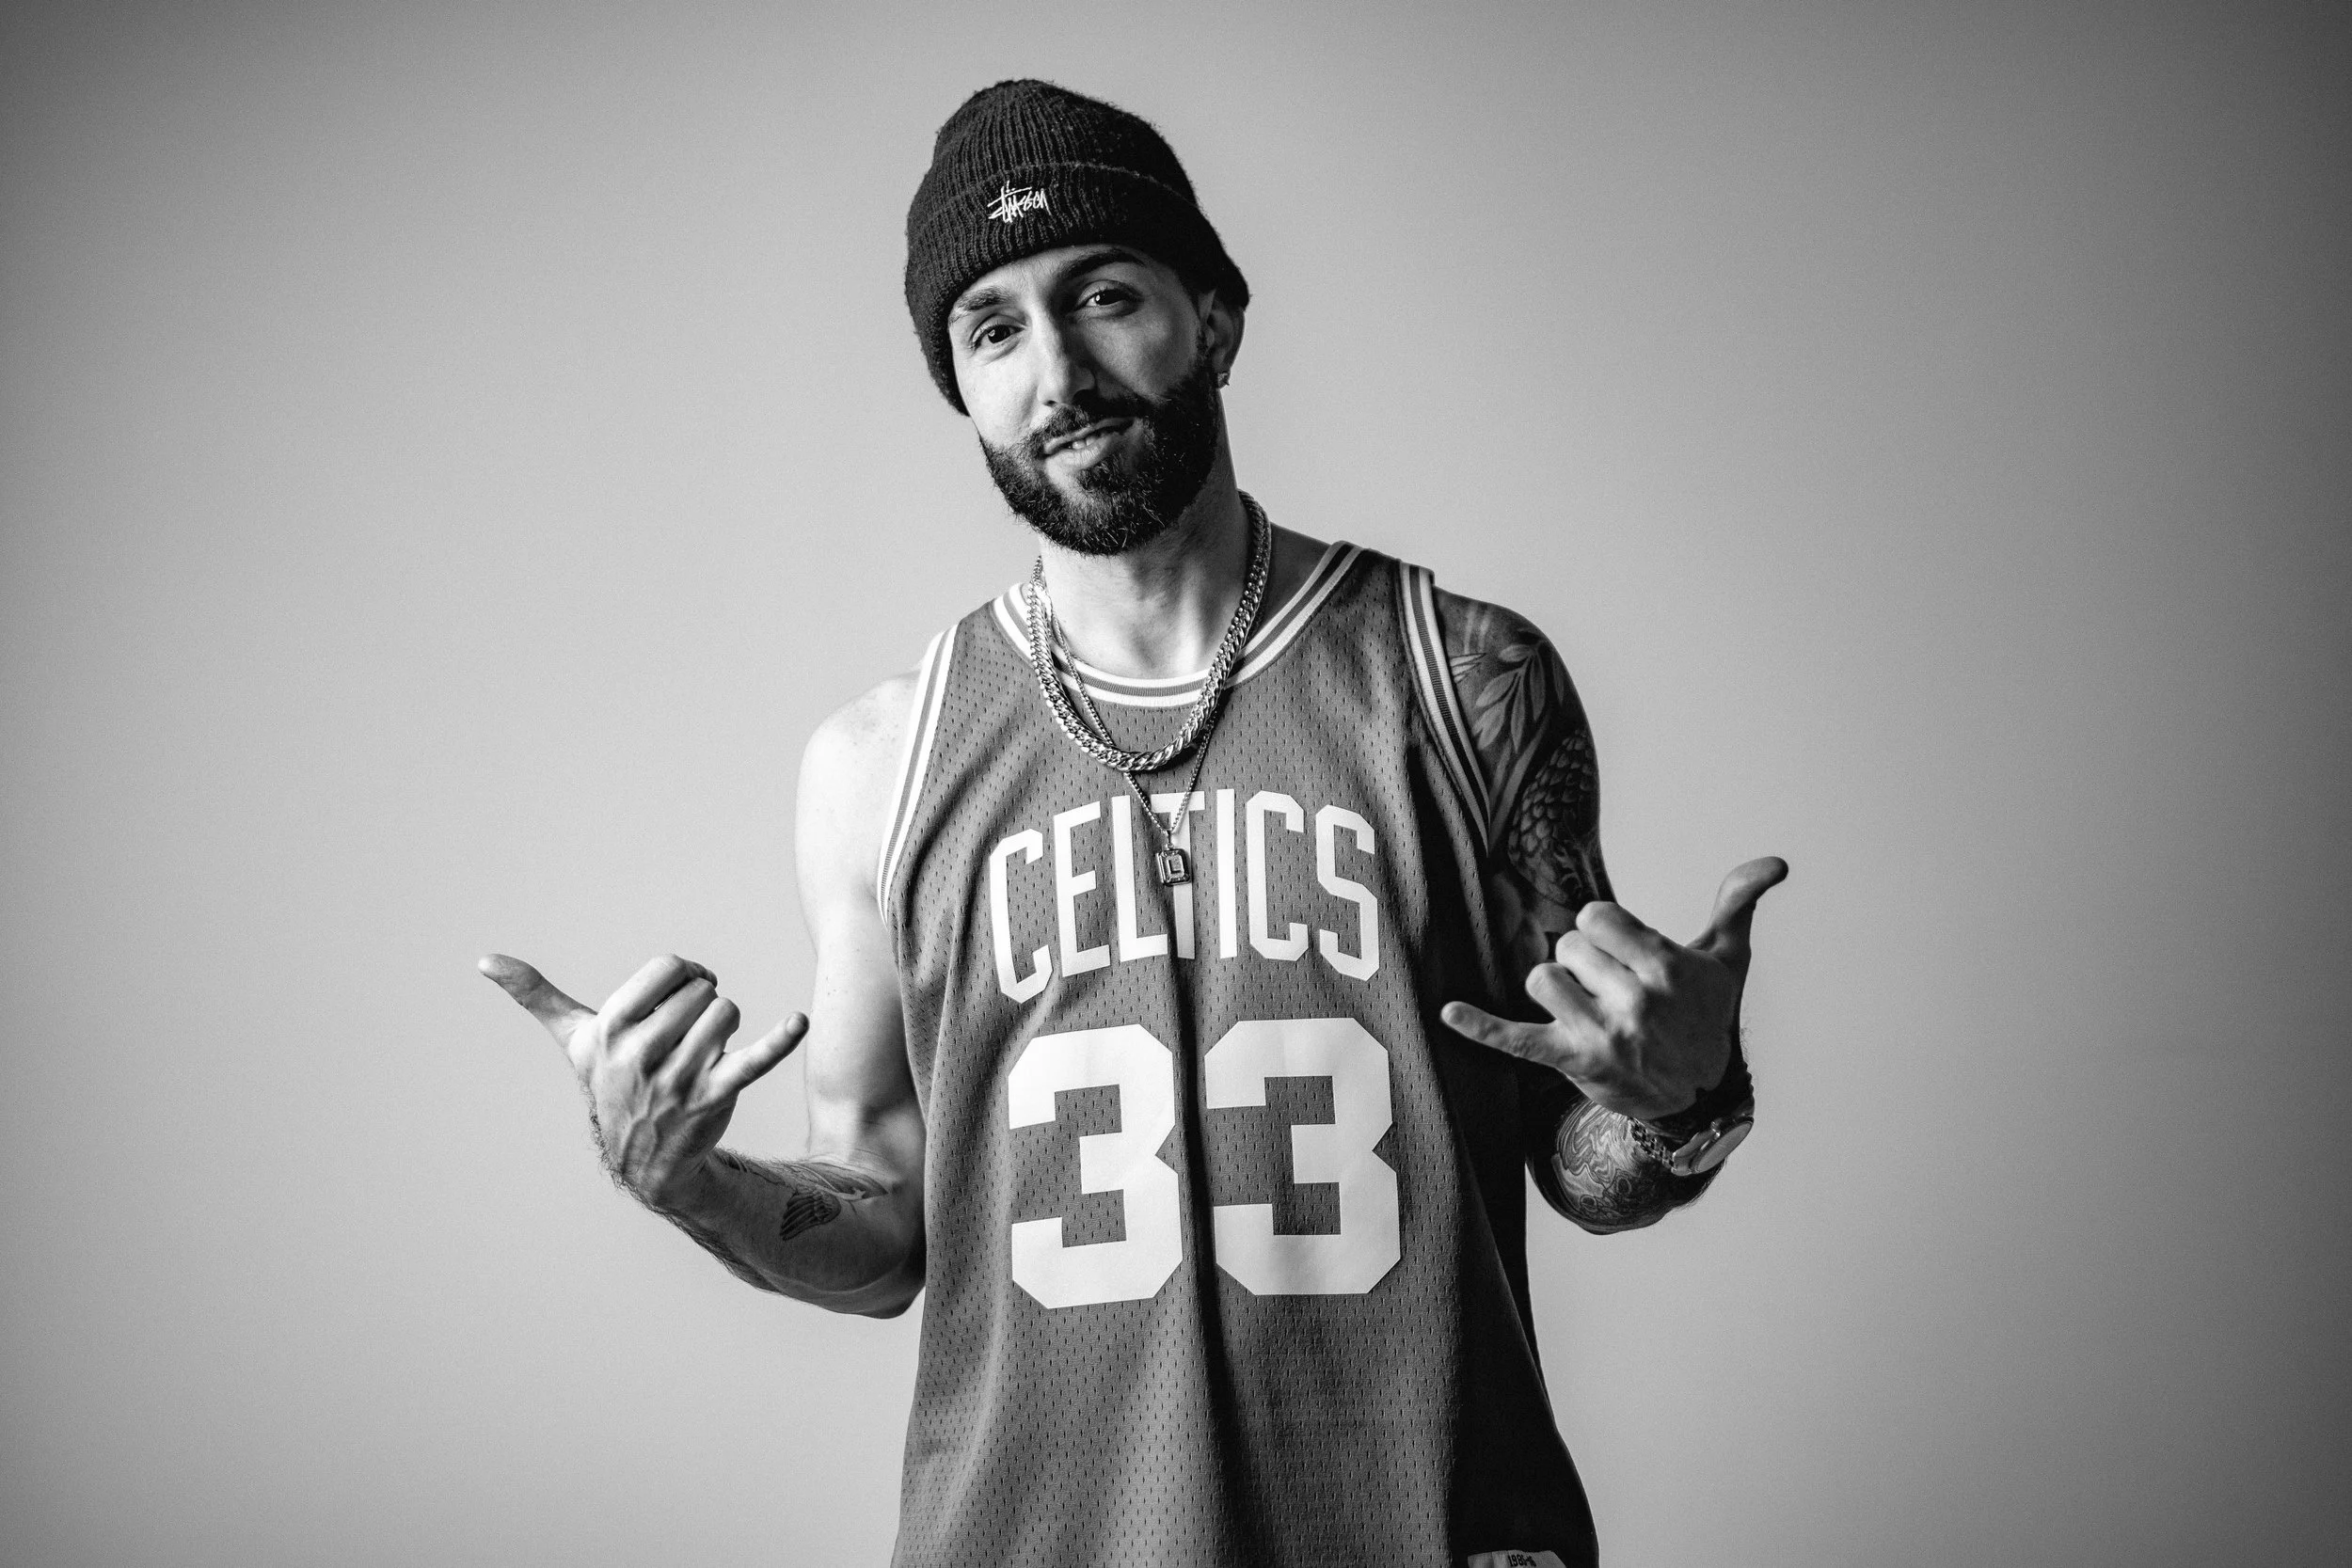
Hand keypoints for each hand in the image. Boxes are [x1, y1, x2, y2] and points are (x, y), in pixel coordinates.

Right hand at [480, 952, 807, 1210]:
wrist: (642, 1157)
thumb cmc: (609, 1084)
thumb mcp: (574, 1040)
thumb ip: (536, 996)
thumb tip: (484, 961)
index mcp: (611, 1029)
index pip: (670, 968)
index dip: (684, 975)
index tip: (680, 992)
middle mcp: (641, 1053)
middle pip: (703, 990)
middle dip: (703, 1003)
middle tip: (688, 1032)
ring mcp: (678, 1077)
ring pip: (727, 1014)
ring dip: (725, 1026)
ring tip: (705, 1050)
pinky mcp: (715, 1096)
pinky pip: (754, 1059)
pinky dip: (780, 1040)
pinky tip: (798, 1023)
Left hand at [1442, 857, 1786, 1122]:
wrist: (1700, 1096)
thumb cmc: (1706, 1016)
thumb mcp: (1727, 960)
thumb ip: (1739, 902)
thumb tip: (1775, 862)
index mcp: (1664, 968)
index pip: (1596, 916)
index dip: (1605, 929)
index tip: (1624, 951)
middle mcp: (1634, 1002)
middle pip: (1568, 945)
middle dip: (1586, 962)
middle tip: (1615, 989)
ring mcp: (1600, 1034)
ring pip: (1541, 978)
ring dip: (1558, 988)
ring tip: (1589, 1007)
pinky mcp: (1570, 1062)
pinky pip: (1514, 1039)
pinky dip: (1480, 1025)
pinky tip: (1447, 1012)